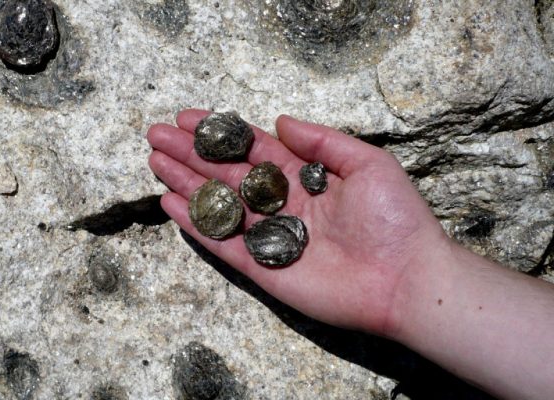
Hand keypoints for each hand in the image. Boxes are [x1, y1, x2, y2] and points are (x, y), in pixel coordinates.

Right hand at [147, 109, 449, 335]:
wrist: (406, 279)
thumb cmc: (394, 219)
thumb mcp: (367, 163)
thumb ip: (321, 141)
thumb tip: (280, 121)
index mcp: (303, 177)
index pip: (251, 148)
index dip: (220, 133)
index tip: (188, 118)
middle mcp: (280, 203)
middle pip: (225, 173)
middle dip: (191, 154)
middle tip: (156, 135)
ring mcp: (268, 236)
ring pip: (217, 205)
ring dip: (185, 184)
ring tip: (155, 162)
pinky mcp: (262, 269)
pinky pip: (221, 244)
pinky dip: (195, 225)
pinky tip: (170, 204)